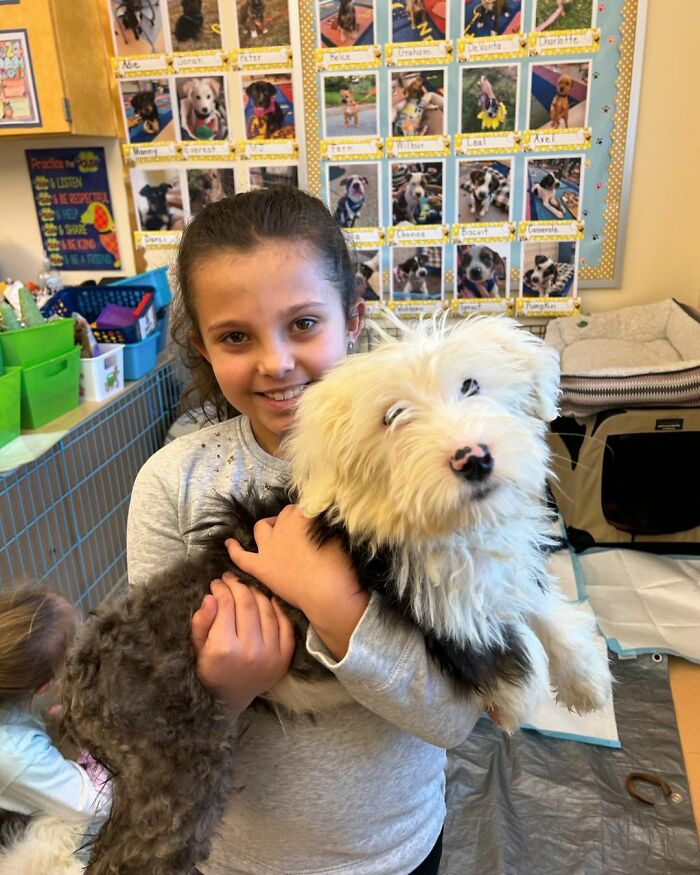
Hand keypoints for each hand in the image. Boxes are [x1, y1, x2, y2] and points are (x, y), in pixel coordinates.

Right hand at [191, 573, 294, 713]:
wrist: (231, 698)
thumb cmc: (211, 670)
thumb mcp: (198, 649)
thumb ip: (201, 623)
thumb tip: (210, 597)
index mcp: (224, 649)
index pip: (226, 606)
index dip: (221, 589)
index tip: (216, 582)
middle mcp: (250, 651)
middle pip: (247, 604)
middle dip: (237, 585)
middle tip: (231, 578)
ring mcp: (271, 655)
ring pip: (267, 609)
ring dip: (256, 592)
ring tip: (246, 587)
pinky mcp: (284, 658)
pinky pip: (284, 624)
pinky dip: (277, 607)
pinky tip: (268, 598)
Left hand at [226, 505, 369, 659]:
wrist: (327, 593)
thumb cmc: (339, 566)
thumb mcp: (337, 536)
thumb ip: (324, 525)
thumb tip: (320, 520)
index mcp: (302, 515)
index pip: (301, 509)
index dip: (305, 517)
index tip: (311, 525)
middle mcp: (282, 526)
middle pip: (282, 516)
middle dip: (288, 522)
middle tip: (298, 535)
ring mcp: (268, 546)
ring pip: (262, 528)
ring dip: (267, 528)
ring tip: (272, 533)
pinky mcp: (260, 566)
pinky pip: (241, 555)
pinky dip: (234, 548)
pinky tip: (229, 543)